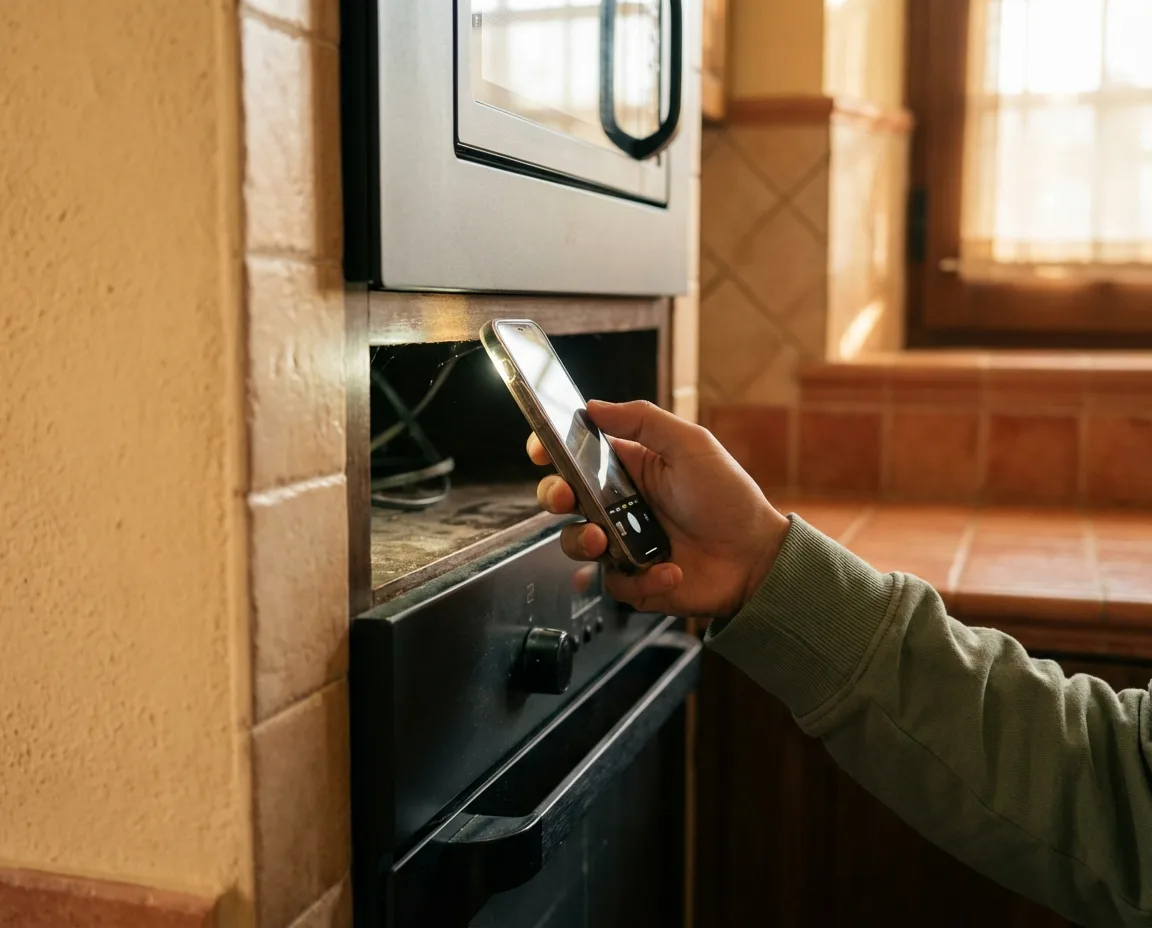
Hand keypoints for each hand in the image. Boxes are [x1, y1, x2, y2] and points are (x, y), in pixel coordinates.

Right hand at [529, 400, 790, 617]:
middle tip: (565, 497)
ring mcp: (623, 543)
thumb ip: (642, 419)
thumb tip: (594, 406)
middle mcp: (619, 505)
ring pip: (574, 542)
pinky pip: (612, 582)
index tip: (542, 449)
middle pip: (562, 498)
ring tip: (606, 541)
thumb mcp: (691, 444)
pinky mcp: (633, 579)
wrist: (756, 559)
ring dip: (582, 541)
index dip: (551, 450)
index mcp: (629, 468)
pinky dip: (638, 578)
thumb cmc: (730, 499)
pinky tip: (668, 568)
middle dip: (552, 495)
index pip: (575, 455)